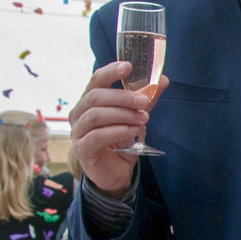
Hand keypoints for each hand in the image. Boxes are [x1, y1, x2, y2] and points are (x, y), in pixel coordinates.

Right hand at [68, 62, 168, 196]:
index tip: (128, 67)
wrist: (116, 172)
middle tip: (143, 101)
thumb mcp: (135, 118)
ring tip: (142, 119)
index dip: (111, 72)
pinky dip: (117, 131)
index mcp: (90, 101)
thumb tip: (162, 80)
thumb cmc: (121, 142)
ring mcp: (78, 131)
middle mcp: (79, 113)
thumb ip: (146, 100)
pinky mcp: (82, 149)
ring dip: (122, 114)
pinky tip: (133, 131)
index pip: (96, 80)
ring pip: (95, 115)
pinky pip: (97, 136)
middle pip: (96, 96)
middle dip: (122, 97)